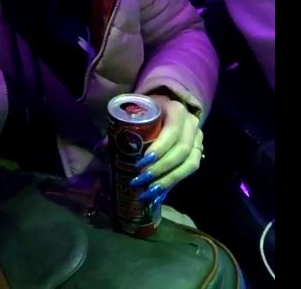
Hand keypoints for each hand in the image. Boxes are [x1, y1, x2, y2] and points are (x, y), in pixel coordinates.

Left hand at [128, 94, 203, 208]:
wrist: (168, 106)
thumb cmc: (149, 109)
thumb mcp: (137, 111)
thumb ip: (122, 126)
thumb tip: (102, 147)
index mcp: (176, 110)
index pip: (172, 131)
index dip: (160, 148)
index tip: (142, 162)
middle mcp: (192, 124)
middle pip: (182, 150)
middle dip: (161, 168)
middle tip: (141, 179)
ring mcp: (198, 138)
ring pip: (190, 163)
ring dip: (169, 179)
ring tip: (150, 192)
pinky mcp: (198, 151)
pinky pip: (190, 170)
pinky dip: (174, 182)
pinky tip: (160, 193)